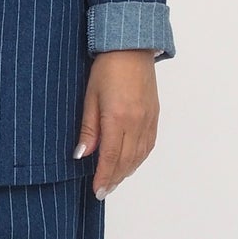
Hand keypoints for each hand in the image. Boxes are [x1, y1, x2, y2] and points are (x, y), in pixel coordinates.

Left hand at [77, 49, 159, 198]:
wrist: (132, 47)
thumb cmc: (107, 68)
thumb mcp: (90, 97)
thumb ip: (89, 128)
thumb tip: (83, 154)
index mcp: (118, 118)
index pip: (111, 157)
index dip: (104, 176)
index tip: (97, 191)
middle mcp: (137, 122)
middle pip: (126, 160)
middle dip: (114, 178)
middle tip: (103, 191)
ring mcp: (148, 120)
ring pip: (139, 155)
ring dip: (127, 171)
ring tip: (114, 181)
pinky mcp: (155, 116)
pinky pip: (149, 145)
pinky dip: (139, 158)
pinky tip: (130, 163)